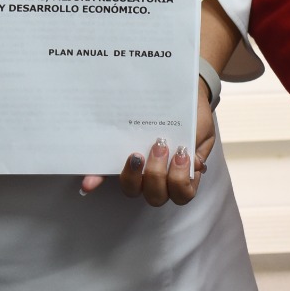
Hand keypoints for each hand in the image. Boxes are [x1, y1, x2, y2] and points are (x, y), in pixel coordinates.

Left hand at [79, 79, 215, 205]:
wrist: (183, 94)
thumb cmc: (194, 116)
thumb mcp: (201, 129)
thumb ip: (198, 147)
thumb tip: (195, 166)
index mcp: (182, 175)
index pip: (182, 193)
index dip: (179, 182)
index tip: (181, 154)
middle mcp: (160, 180)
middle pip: (155, 196)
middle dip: (157, 175)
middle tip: (160, 147)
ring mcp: (139, 172)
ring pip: (133, 190)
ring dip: (133, 176)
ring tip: (136, 155)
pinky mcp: (121, 160)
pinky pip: (108, 175)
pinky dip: (98, 180)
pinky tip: (88, 183)